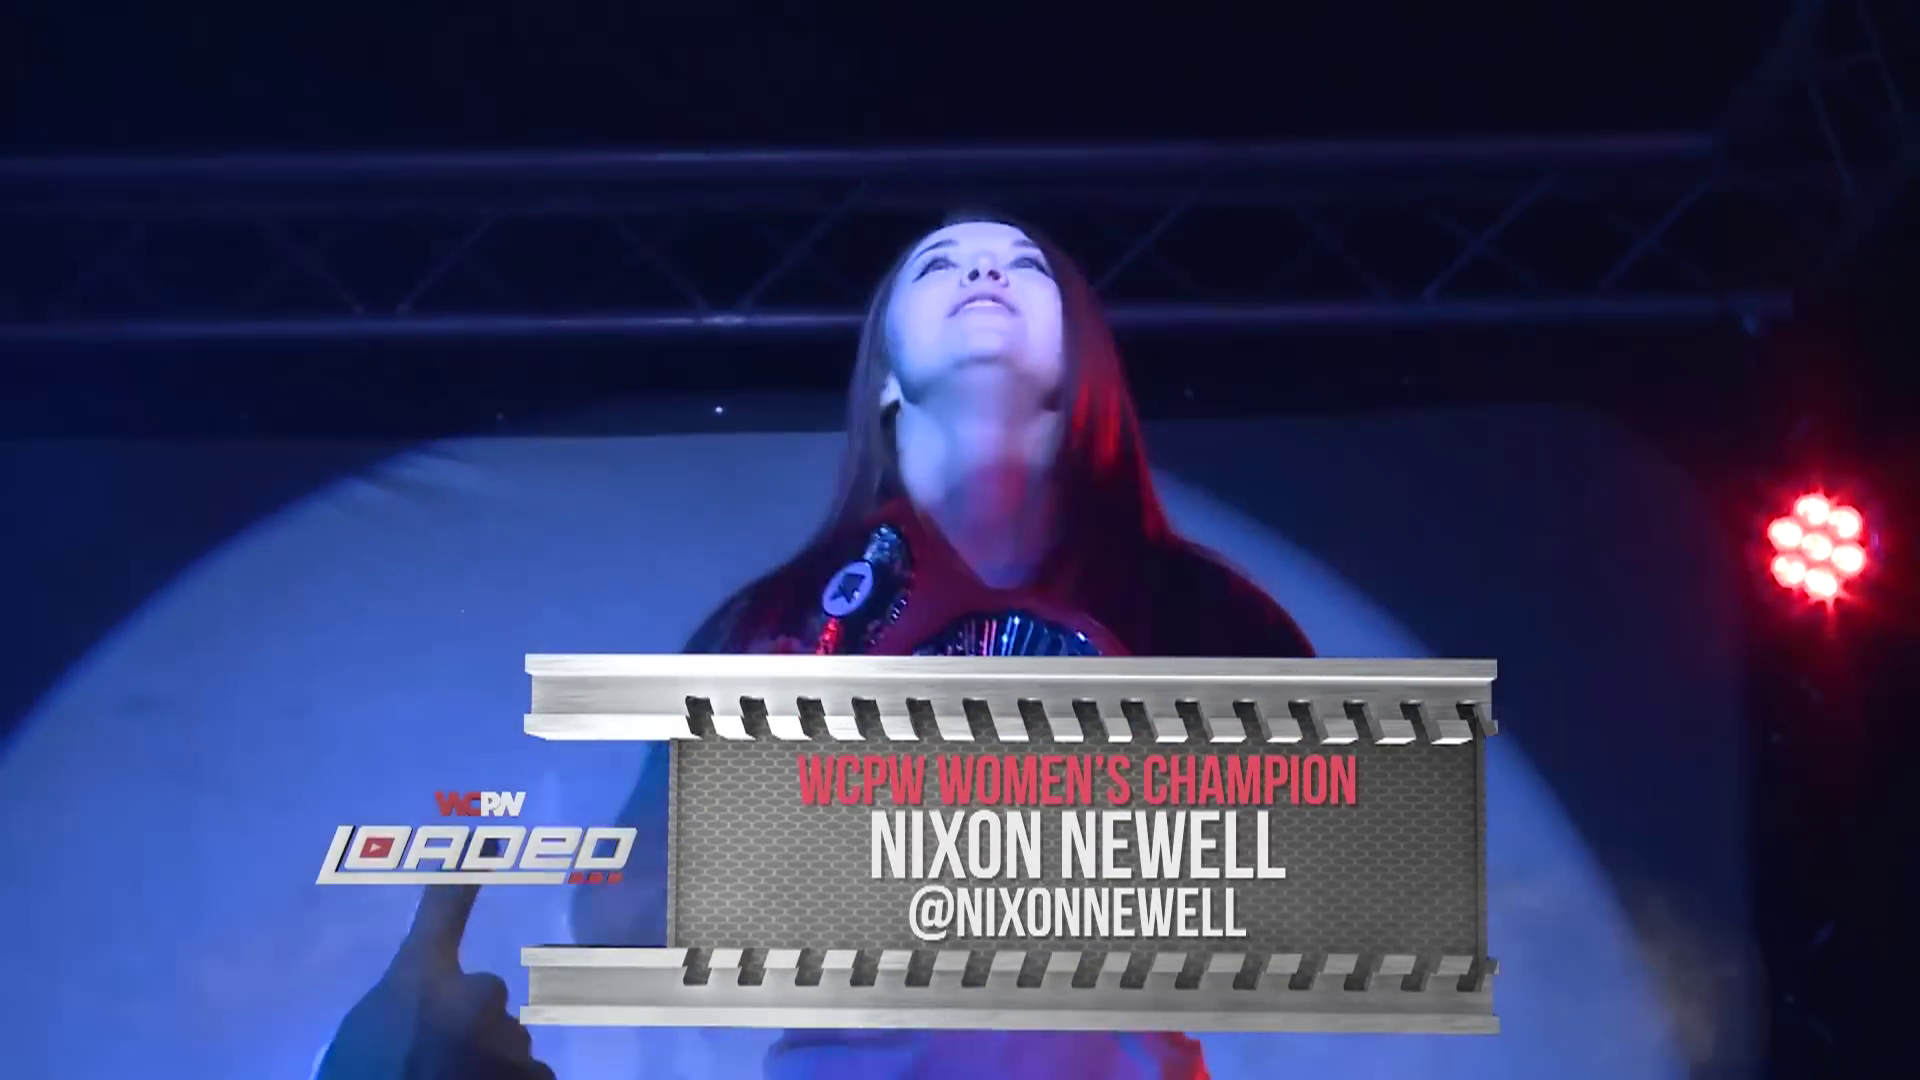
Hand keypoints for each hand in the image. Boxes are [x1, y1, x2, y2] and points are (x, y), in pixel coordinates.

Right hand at [317, 884, 554, 1079]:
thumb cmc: (363, 1072)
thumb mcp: (364, 1036)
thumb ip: (397, 1016)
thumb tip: (419, 1022)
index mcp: (422, 981)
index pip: (443, 912)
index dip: (462, 874)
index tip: (484, 837)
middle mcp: (478, 997)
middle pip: (485, 1007)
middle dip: (469, 1033)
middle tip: (429, 1065)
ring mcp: (512, 1041)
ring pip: (507, 1049)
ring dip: (489, 1066)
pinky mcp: (537, 1078)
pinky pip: (529, 1079)